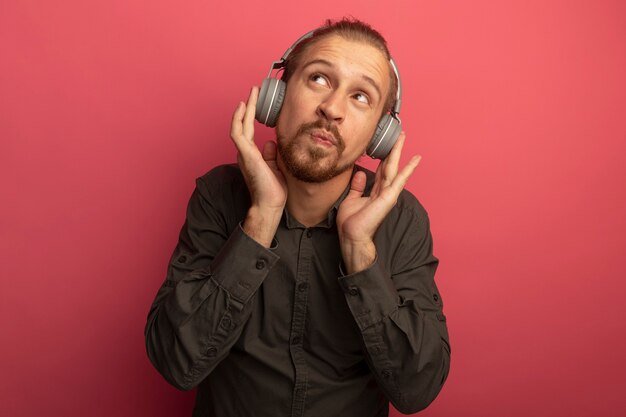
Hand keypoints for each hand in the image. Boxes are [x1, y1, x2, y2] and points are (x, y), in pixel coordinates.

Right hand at [230, 87, 286, 245]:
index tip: (256, 102)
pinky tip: (243, 108)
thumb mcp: (274, 167)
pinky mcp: (246, 155)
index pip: (249, 130)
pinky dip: (239, 120)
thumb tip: (271, 143)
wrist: (270, 204)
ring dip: (244, 109)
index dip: (251, 116)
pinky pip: (238, 133)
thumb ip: (271, 155)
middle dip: (248, 107)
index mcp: (251, 155)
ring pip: (239, 126)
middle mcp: (245, 152)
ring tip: (250, 94)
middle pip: (243, 124)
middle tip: (254, 91)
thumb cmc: (273, 190)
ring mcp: (244, 153)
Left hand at [336, 133, 419, 272]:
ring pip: (394, 167)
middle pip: (390, 165)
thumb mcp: (352, 199)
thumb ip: (358, 187)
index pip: (381, 170)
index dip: (384, 156)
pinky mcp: (389, 197)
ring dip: (399, 152)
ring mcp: (388, 194)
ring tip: (403, 137)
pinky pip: (399, 179)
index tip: (386, 144)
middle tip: (400, 134)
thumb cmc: (351, 222)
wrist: (352, 236)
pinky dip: (408, 169)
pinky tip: (415, 159)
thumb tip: (360, 174)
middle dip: (394, 149)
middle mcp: (384, 191)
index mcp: (376, 191)